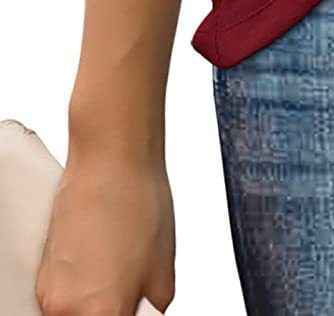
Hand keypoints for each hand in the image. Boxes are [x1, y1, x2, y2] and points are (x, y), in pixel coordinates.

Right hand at [35, 150, 174, 314]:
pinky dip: (81, 291)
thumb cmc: (139, 204)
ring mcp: (49, 294)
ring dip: (95, 306)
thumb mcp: (163, 272)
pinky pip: (64, 300)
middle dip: (113, 313)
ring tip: (116, 272)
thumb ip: (151, 310)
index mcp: (103, 314)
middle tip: (131, 292)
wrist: (110, 162)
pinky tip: (100, 262)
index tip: (137, 309)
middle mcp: (67, 310)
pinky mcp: (41, 277)